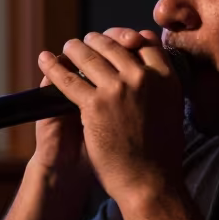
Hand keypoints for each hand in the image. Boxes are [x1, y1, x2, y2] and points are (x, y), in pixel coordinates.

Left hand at [38, 28, 185, 204]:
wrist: (149, 183)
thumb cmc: (161, 155)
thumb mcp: (172, 112)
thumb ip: (163, 90)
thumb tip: (154, 76)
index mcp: (167, 78)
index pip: (147, 42)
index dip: (129, 37)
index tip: (119, 40)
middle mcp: (144, 78)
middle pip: (115, 45)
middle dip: (98, 40)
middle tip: (87, 41)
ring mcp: (118, 89)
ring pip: (90, 56)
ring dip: (75, 48)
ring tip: (69, 47)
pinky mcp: (95, 105)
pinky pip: (69, 79)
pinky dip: (54, 67)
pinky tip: (45, 60)